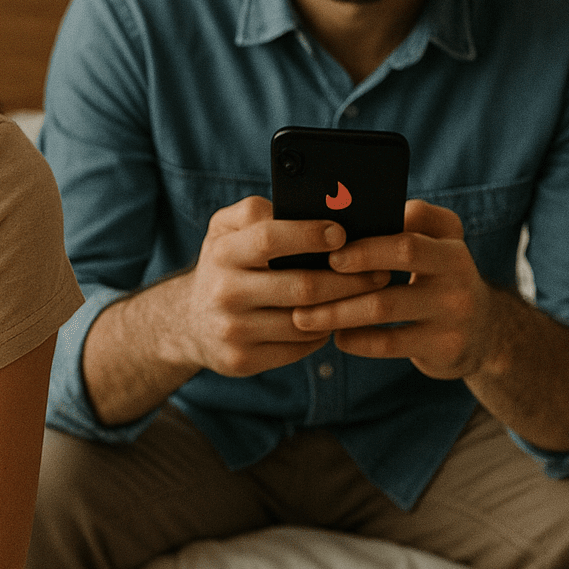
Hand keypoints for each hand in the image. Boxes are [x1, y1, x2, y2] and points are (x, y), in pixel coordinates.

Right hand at [173, 196, 393, 376]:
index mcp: (222, 253)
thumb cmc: (223, 264)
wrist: (188, 321)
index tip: (341, 232)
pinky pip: (300, 347)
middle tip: (379, 272)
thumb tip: (301, 208)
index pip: (269, 239)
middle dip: (349, 279)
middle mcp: (224, 293)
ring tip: (365, 296)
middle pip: (302, 287)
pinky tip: (333, 320)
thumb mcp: (224, 229)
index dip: (309, 234)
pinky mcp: (242, 361)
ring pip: (307, 322)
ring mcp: (233, 331)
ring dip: (343, 309)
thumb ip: (254, 211)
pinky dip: (322, 333)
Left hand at [292, 200, 496, 379]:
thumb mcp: (439, 243)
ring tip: (303, 316)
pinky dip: (357, 340)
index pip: (410, 230)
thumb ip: (411, 221)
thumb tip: (357, 212)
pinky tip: (337, 336)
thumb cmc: (440, 277)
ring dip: (337, 311)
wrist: (484, 332)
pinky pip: (390, 344)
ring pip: (385, 307)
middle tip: (307, 278)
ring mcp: (455, 313)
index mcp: (451, 244)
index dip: (368, 240)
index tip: (329, 247)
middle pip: (401, 259)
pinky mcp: (446, 348)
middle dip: (352, 265)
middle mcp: (459, 274)